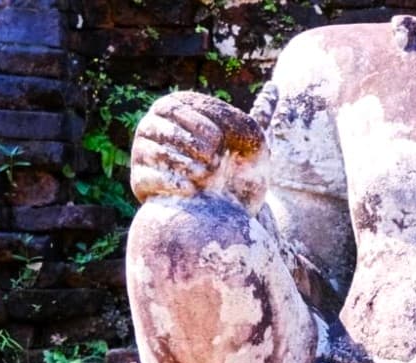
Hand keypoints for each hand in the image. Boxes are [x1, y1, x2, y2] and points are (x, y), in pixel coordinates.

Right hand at [130, 91, 265, 204]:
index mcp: (180, 111)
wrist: (233, 220)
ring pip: (151, 150)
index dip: (199, 123)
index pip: (177, 105)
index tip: (220, 142)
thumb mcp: (255, 145)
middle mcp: (156, 130)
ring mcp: (145, 156)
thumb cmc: (243, 177)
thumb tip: (275, 89)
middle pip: (157, 124)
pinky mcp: (141, 183)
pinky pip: (146, 177)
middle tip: (213, 161)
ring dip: (182, 163)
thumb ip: (257, 117)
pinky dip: (171, 183)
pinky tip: (192, 190)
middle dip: (189, 143)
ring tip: (205, 175)